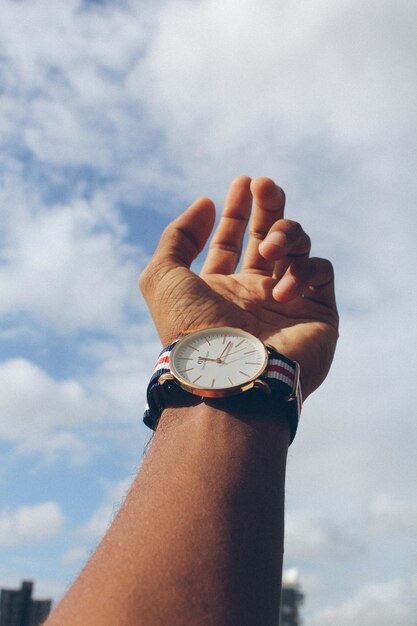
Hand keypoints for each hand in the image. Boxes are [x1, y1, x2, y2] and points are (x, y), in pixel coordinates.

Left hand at [139, 177, 338, 397]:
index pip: (235, 242)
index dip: (238, 211)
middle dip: (269, 207)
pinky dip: (304, 269)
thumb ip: (177, 236)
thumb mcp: (162, 277)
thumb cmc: (190, 328)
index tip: (243, 182)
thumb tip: (204, 204)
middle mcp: (256, 295)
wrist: (226, 376)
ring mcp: (289, 304)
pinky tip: (282, 292)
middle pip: (270, 237)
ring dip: (284, 235)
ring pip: (299, 246)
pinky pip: (322, 270)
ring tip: (269, 250)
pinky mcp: (319, 313)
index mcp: (222, 288)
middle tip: (265, 184)